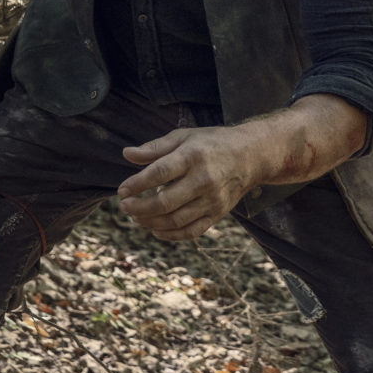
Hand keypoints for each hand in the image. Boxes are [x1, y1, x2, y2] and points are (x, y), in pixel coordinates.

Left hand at [117, 126, 264, 240]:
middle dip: (140, 208)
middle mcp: (204, 179)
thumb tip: (127, 154)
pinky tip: (155, 230)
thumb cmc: (212, 143)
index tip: (122, 191)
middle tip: (125, 207)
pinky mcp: (218, 213)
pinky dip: (171, 235)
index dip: (137, 184)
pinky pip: (191, 231)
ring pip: (176, 220)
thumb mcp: (184, 136)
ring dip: (151, 222)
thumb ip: (155, 147)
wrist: (251, 155)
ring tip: (136, 218)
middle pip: (166, 201)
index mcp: (193, 156)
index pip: (160, 173)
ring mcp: (212, 199)